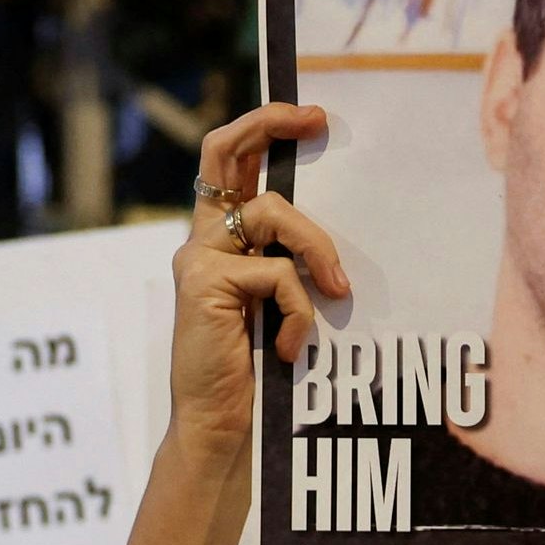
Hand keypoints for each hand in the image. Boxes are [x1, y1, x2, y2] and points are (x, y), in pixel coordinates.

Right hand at [169, 103, 348, 451]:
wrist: (222, 427)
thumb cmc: (258, 370)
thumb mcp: (280, 304)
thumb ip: (294, 264)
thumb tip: (345, 237)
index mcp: (220, 238)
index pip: (230, 161)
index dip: (264, 127)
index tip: (313, 118)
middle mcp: (202, 238)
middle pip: (224, 150)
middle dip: (268, 123)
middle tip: (315, 118)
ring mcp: (199, 258)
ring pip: (273, 213)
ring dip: (318, 249)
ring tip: (338, 294)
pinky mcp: (204, 284)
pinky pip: (278, 273)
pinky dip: (300, 311)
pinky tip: (294, 347)